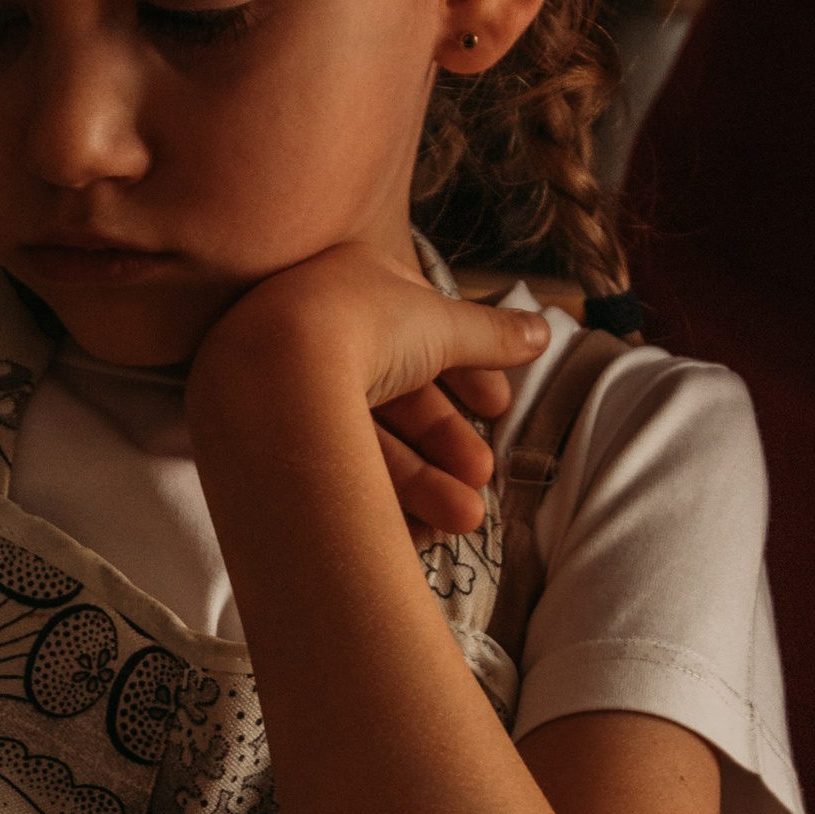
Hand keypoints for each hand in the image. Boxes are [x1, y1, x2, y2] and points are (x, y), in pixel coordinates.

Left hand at [189, 244, 552, 539]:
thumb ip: (494, 332)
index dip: (465, 373)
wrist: (271, 368)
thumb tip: (542, 331)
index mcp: (356, 284)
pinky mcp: (272, 436)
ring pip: (370, 437)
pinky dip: (380, 495)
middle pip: (399, 394)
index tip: (498, 408)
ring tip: (463, 518)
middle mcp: (318, 330)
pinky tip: (419, 528)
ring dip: (425, 480)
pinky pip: (335, 466)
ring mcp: (289, 384)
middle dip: (449, 442)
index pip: (421, 332)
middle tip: (484, 476)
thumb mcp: (444, 325)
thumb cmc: (362, 325)